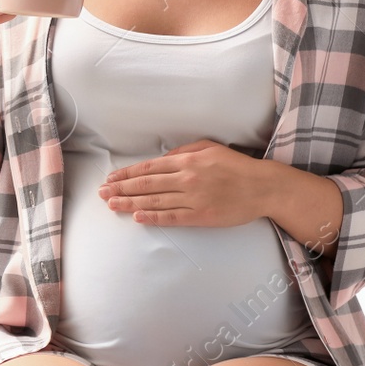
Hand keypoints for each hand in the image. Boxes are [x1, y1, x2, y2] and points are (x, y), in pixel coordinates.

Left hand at [95, 138, 268, 226]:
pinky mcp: (201, 216)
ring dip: (130, 203)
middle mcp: (186, 178)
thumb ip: (183, 151)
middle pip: (146, 184)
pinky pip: (172, 218)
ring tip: (112, 205)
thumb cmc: (236, 166)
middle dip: (121, 188)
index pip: (148, 168)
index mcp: (186, 160)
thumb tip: (162, 158)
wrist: (262, 187)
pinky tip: (137, 217)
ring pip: (155, 201)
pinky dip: (153, 217)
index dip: (127, 174)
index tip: (111, 178)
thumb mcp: (209, 148)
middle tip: (102, 193)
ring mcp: (193, 198)